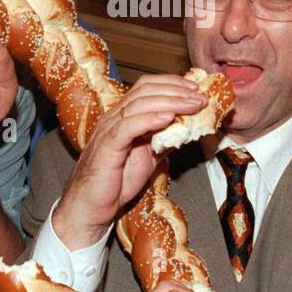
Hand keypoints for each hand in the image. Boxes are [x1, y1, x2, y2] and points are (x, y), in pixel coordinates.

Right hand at [54, 75, 206, 248]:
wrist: (90, 207)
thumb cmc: (116, 183)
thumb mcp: (149, 157)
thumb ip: (165, 140)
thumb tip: (188, 129)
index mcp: (123, 116)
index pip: (146, 87)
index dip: (172, 84)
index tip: (195, 90)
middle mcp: (114, 117)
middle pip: (145, 91)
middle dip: (176, 91)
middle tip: (200, 97)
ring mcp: (108, 130)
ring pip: (139, 104)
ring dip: (170, 102)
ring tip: (192, 105)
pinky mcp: (106, 147)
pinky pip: (127, 127)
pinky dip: (149, 119)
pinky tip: (168, 118)